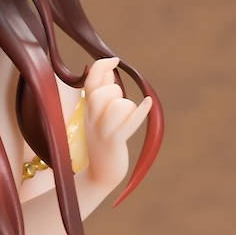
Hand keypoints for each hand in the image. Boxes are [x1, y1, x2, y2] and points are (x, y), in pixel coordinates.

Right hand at [83, 57, 152, 190]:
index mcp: (87, 109)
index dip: (102, 66)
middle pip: (102, 91)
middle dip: (115, 90)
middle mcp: (91, 118)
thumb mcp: (97, 116)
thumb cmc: (102, 142)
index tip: (115, 60)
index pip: (90, 80)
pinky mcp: (114, 142)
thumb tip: (108, 70)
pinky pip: (127, 123)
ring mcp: (102, 131)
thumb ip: (102, 93)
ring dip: (126, 106)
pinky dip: (140, 112)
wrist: (99, 174)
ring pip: (117, 104)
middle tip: (118, 104)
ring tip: (126, 117)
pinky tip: (149, 103)